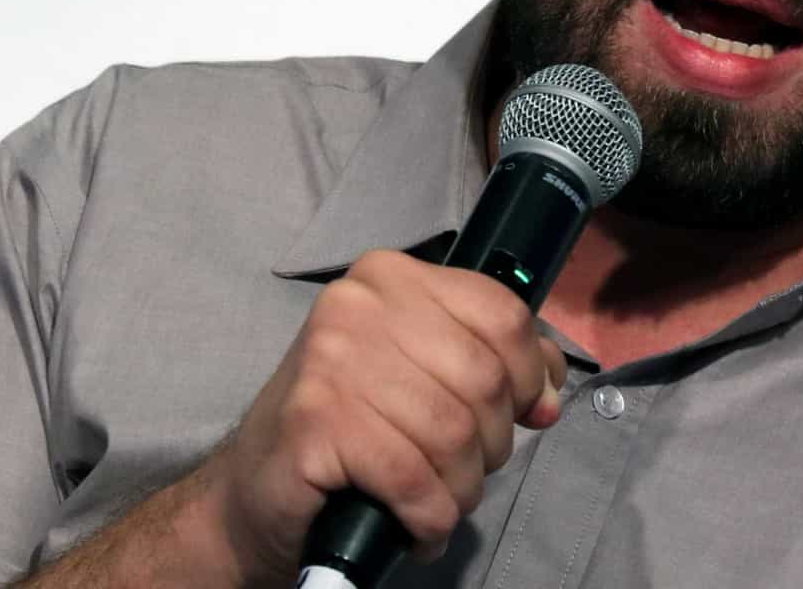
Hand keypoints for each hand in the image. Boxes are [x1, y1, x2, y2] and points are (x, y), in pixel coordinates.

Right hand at [187, 249, 566, 579]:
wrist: (254, 488)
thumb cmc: (348, 424)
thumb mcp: (422, 370)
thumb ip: (490, 363)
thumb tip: (549, 395)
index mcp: (391, 277)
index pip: (502, 314)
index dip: (530, 373)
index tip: (526, 411)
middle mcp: (358, 306)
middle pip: (483, 378)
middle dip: (493, 442)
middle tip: (467, 469)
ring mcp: (332, 362)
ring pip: (452, 433)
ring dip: (461, 488)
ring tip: (442, 501)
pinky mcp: (316, 423)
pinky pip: (413, 478)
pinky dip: (431, 516)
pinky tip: (420, 525)